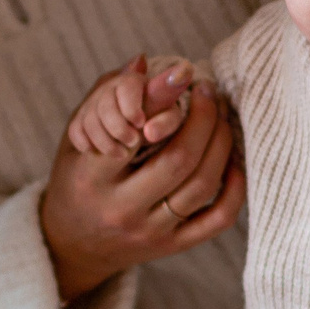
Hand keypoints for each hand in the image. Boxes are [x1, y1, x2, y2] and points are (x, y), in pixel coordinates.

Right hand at [42, 71, 242, 302]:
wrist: (74, 244)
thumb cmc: (77, 179)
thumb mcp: (75, 137)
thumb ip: (104, 97)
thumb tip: (143, 62)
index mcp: (91, 178)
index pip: (132, 135)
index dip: (162, 100)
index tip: (184, 74)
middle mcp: (121, 210)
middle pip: (179, 159)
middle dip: (204, 117)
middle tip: (208, 90)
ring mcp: (151, 232)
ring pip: (202, 184)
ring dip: (221, 142)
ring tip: (222, 114)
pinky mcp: (173, 246)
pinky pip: (218, 218)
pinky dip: (235, 186)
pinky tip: (232, 158)